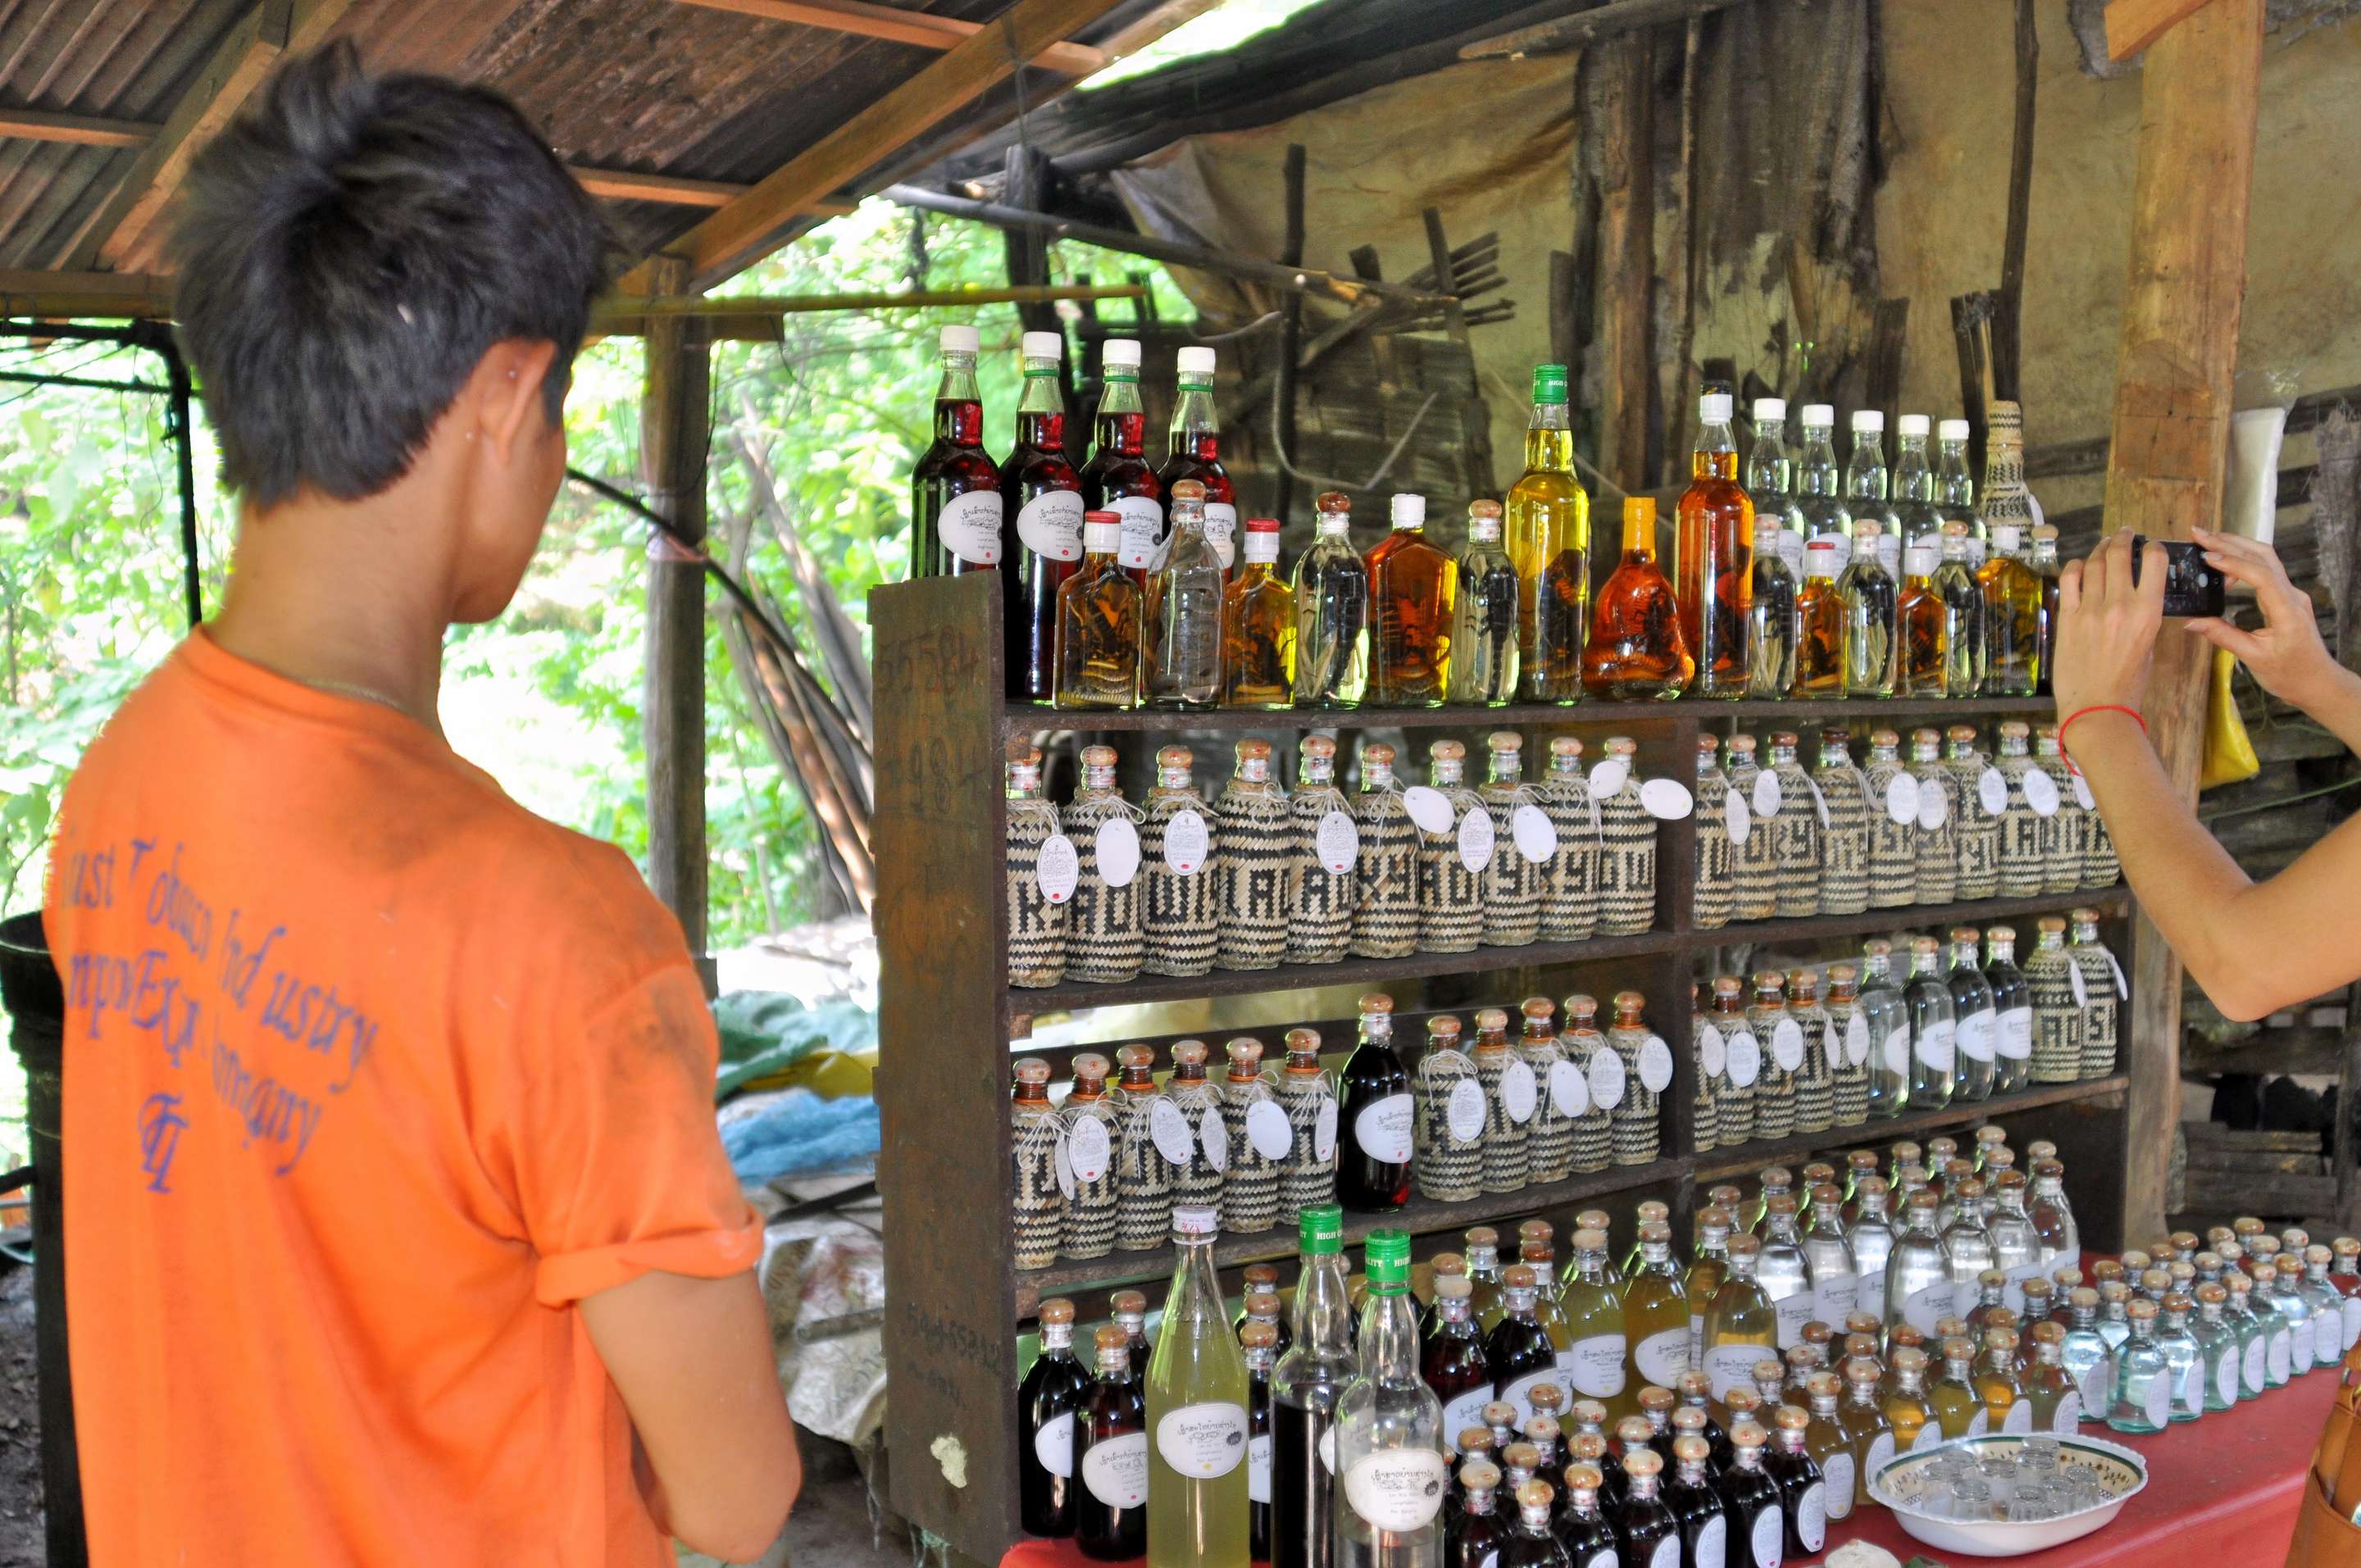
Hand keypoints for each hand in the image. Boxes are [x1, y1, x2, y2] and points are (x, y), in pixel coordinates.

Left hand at [2053, 529, 2166, 714]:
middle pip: (2119, 556)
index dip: (2152, 548)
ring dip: (2101, 549)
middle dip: (2122, 539)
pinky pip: (2069, 580)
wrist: (2097, 707)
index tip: (2150, 545)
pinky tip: (2080, 565)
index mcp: (2148, 612)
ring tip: (2105, 544)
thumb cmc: (2129, 683)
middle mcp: (2120, 605)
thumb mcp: (2148, 646)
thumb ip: (2142, 618)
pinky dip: (2076, 567)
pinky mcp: (2067, 618)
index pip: (2154, 562)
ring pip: (2094, 564)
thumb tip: (2134, 598)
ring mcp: (2090, 610)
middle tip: (2124, 533)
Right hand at [2184, 525, 2339, 707]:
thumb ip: (2223, 636)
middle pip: (2263, 556)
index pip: (2261, 575)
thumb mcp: (2253, 658)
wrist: (2317, 682)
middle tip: (2199, 534)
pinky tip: (2223, 567)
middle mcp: (2292, 596)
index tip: (2207, 556)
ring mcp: (2291, 594)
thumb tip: (2191, 622)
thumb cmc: (2290, 674)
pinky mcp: (2286, 597)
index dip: (2233, 563)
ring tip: (2207, 542)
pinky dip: (2242, 562)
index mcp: (2287, 610)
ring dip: (2236, 546)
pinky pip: (2265, 571)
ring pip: (2265, 559)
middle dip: (2230, 542)